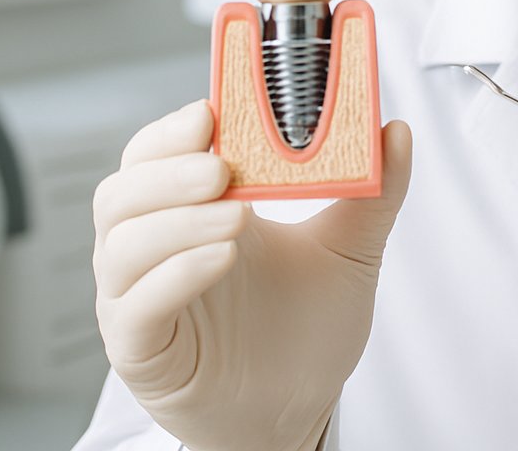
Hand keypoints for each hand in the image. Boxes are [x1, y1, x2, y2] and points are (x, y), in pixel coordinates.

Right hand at [92, 101, 412, 450]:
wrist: (300, 407)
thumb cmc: (310, 327)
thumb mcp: (352, 251)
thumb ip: (374, 192)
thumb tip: (395, 132)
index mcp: (198, 210)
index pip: (159, 153)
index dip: (175, 129)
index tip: (211, 110)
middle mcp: (157, 249)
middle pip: (124, 190)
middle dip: (167, 169)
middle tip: (220, 164)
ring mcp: (140, 298)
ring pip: (122, 243)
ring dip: (175, 218)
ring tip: (236, 212)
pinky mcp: (140, 349)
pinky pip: (135, 306)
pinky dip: (175, 274)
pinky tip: (220, 257)